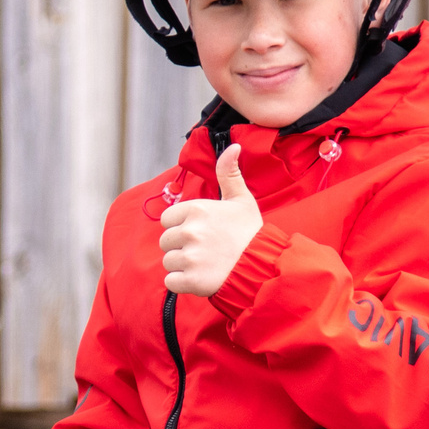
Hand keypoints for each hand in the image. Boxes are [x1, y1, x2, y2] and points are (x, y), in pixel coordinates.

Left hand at [160, 144, 262, 295]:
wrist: (263, 265)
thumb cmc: (251, 232)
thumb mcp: (242, 199)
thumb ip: (229, 173)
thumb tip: (232, 146)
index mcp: (196, 209)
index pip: (167, 219)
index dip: (181, 226)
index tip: (200, 232)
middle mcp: (190, 231)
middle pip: (166, 241)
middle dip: (181, 247)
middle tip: (205, 250)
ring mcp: (189, 256)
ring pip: (168, 261)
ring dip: (183, 266)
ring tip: (206, 264)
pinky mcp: (190, 280)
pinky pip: (171, 281)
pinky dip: (182, 283)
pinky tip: (201, 277)